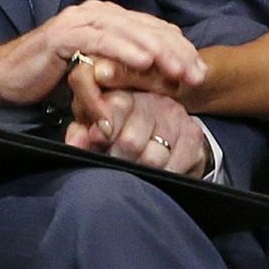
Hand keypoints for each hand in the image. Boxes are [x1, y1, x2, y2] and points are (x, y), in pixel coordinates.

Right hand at [0, 0, 206, 108]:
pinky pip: (102, 40)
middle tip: (197, 76)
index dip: (181, 50)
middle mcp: (99, 13)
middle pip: (149, 28)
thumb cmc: (54, 80)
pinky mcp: (65, 34)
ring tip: (178, 72)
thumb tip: (166, 78)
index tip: (201, 73)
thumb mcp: (100, 74)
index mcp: (110, 18)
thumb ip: (127, 70)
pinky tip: (144, 64)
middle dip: (177, 52)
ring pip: (130, 32)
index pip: (155, 29)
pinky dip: (125, 51)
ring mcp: (81, 20)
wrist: (7, 79)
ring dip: (158, 52)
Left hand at [65, 87, 210, 175]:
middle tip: (113, 163)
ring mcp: (175, 117)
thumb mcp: (100, 124)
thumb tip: (75, 143)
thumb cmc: (127, 127)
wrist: (171, 130)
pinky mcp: (193, 134)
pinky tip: (154, 173)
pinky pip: (174, 165)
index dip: (103, 130)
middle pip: (131, 140)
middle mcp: (153, 100)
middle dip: (117, 159)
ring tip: (132, 170)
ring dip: (138, 170)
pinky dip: (161, 175)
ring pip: (153, 157)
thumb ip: (83, 132)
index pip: (115, 106)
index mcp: (126, 92)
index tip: (97, 142)